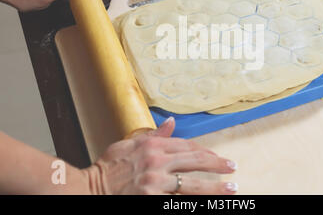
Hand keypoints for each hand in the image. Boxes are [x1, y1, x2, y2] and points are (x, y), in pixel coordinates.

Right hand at [83, 117, 237, 194]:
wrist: (89, 189)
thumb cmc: (108, 167)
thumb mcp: (129, 144)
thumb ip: (154, 134)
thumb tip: (171, 122)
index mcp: (152, 145)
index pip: (185, 145)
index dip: (203, 151)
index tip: (214, 156)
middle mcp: (156, 161)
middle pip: (194, 160)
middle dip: (216, 164)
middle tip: (231, 166)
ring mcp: (155, 182)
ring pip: (192, 184)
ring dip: (214, 186)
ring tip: (231, 188)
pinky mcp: (151, 198)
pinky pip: (178, 200)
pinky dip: (193, 200)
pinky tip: (207, 201)